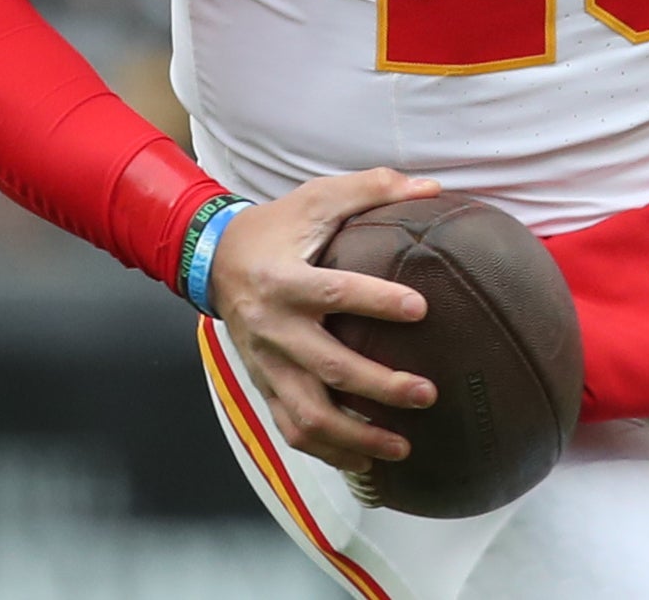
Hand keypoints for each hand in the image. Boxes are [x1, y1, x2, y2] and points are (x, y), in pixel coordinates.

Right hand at [212, 167, 443, 471]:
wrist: (214, 261)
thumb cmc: (278, 226)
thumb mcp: (317, 197)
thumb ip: (373, 187)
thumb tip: (433, 188)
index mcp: (283, 279)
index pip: (334, 293)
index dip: (376, 301)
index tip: (421, 308)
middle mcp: (272, 328)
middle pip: (328, 366)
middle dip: (380, 385)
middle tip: (428, 393)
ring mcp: (266, 365)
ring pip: (309, 414)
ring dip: (357, 436)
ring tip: (404, 446)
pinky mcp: (264, 386)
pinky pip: (293, 430)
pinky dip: (329, 451)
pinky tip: (367, 461)